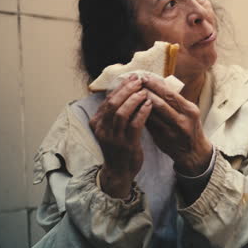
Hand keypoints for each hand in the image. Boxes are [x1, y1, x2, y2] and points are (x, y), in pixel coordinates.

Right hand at [89, 74, 152, 198]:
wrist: (119, 171)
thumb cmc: (118, 146)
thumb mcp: (111, 128)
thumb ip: (114, 112)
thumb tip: (125, 90)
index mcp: (97, 122)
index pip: (107, 99)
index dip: (120, 87)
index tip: (132, 77)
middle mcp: (102, 129)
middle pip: (112, 103)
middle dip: (127, 89)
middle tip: (139, 80)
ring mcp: (113, 138)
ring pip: (121, 112)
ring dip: (134, 99)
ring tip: (144, 92)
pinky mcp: (126, 144)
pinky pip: (134, 124)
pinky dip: (142, 112)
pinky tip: (149, 105)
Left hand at [142, 76, 212, 175]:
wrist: (193, 151)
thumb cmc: (189, 127)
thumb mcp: (188, 112)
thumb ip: (174, 100)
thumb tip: (156, 83)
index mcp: (189, 110)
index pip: (170, 94)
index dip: (155, 85)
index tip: (144, 77)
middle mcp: (182, 120)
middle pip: (160, 103)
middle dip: (146, 92)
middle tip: (135, 84)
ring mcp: (171, 131)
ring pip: (152, 114)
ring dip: (140, 104)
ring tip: (131, 95)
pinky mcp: (161, 139)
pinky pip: (148, 124)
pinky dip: (140, 115)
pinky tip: (133, 109)